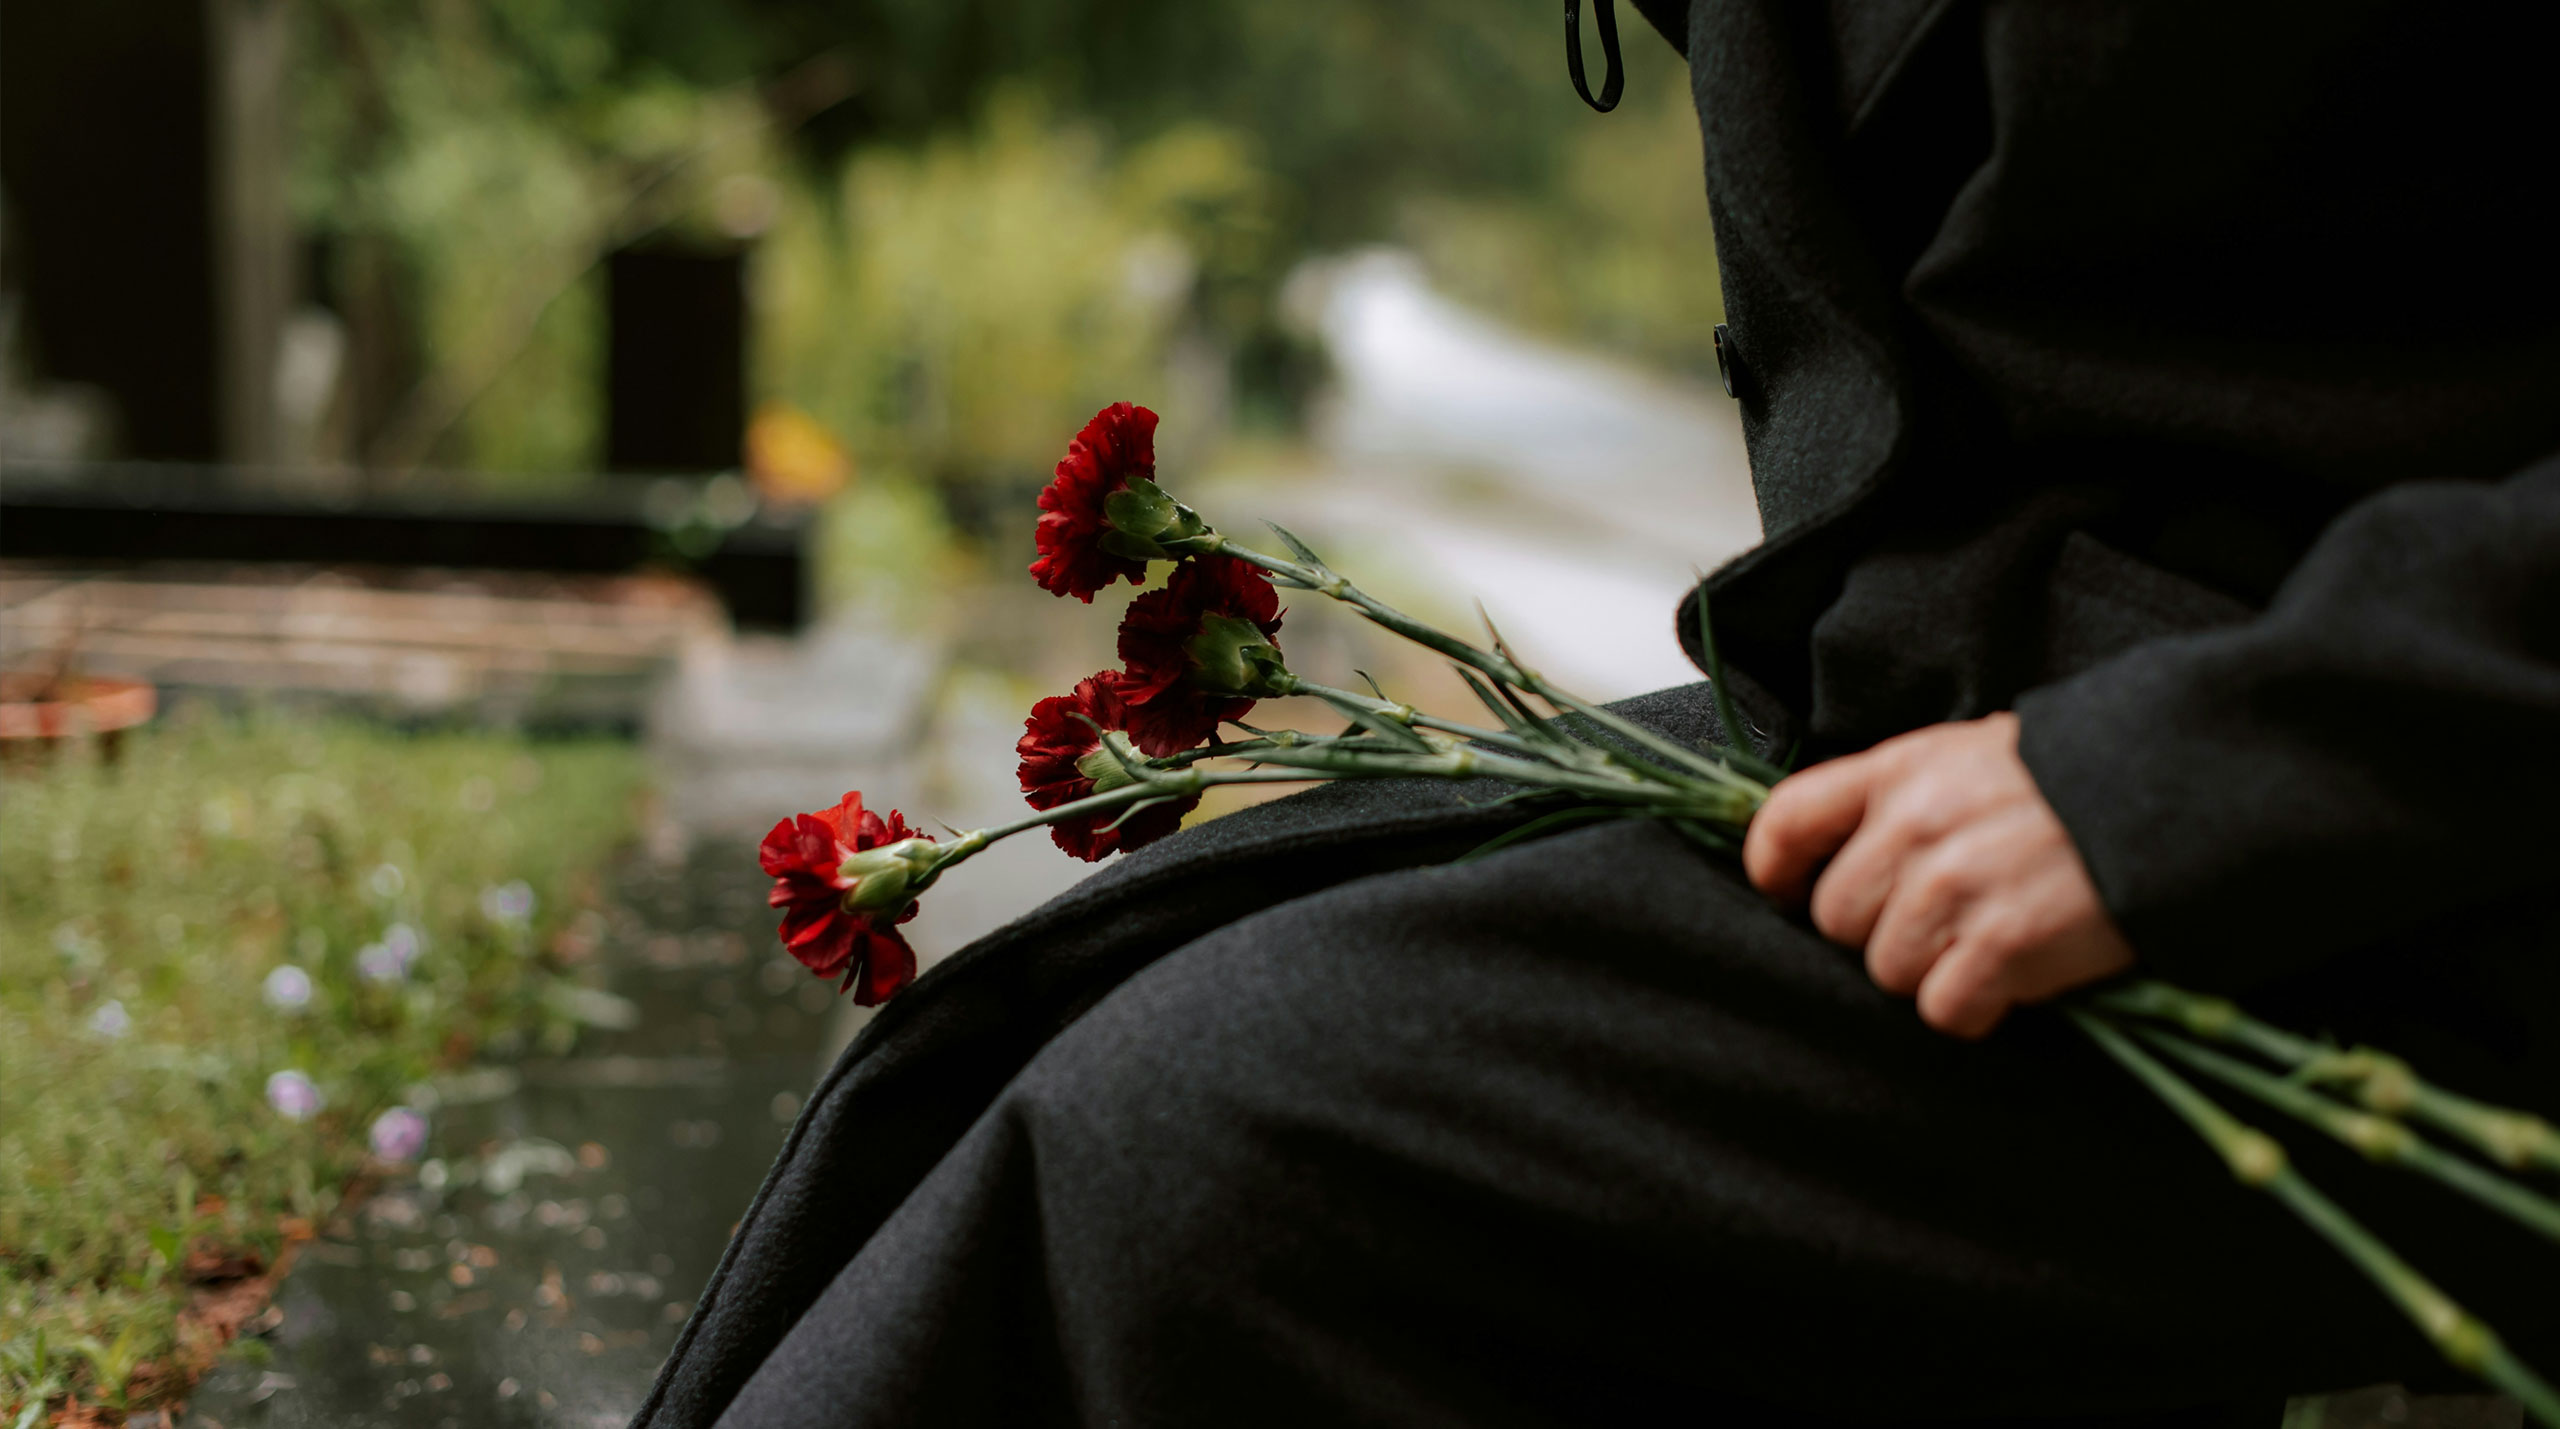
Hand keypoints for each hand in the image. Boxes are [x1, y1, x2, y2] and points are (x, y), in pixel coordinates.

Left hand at [1740, 713, 2134, 1037]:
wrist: (2178, 792)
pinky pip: (1944, 1009)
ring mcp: (1954, 887)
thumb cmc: (2071, 782)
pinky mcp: (2002, 945)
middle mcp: (1913, 827)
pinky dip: (1976, 1007)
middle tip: (1944, 920)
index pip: (1786, 822)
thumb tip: (1838, 859)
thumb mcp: (1969, 757)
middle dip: (1881, 932)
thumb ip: (1899, 799)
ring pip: (1887, 970)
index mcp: (1898, 771)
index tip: (1792, 893)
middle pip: (1836, 918)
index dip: (1777, 870)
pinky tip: (2013, 977)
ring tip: (1989, 939)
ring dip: (1934, 971)